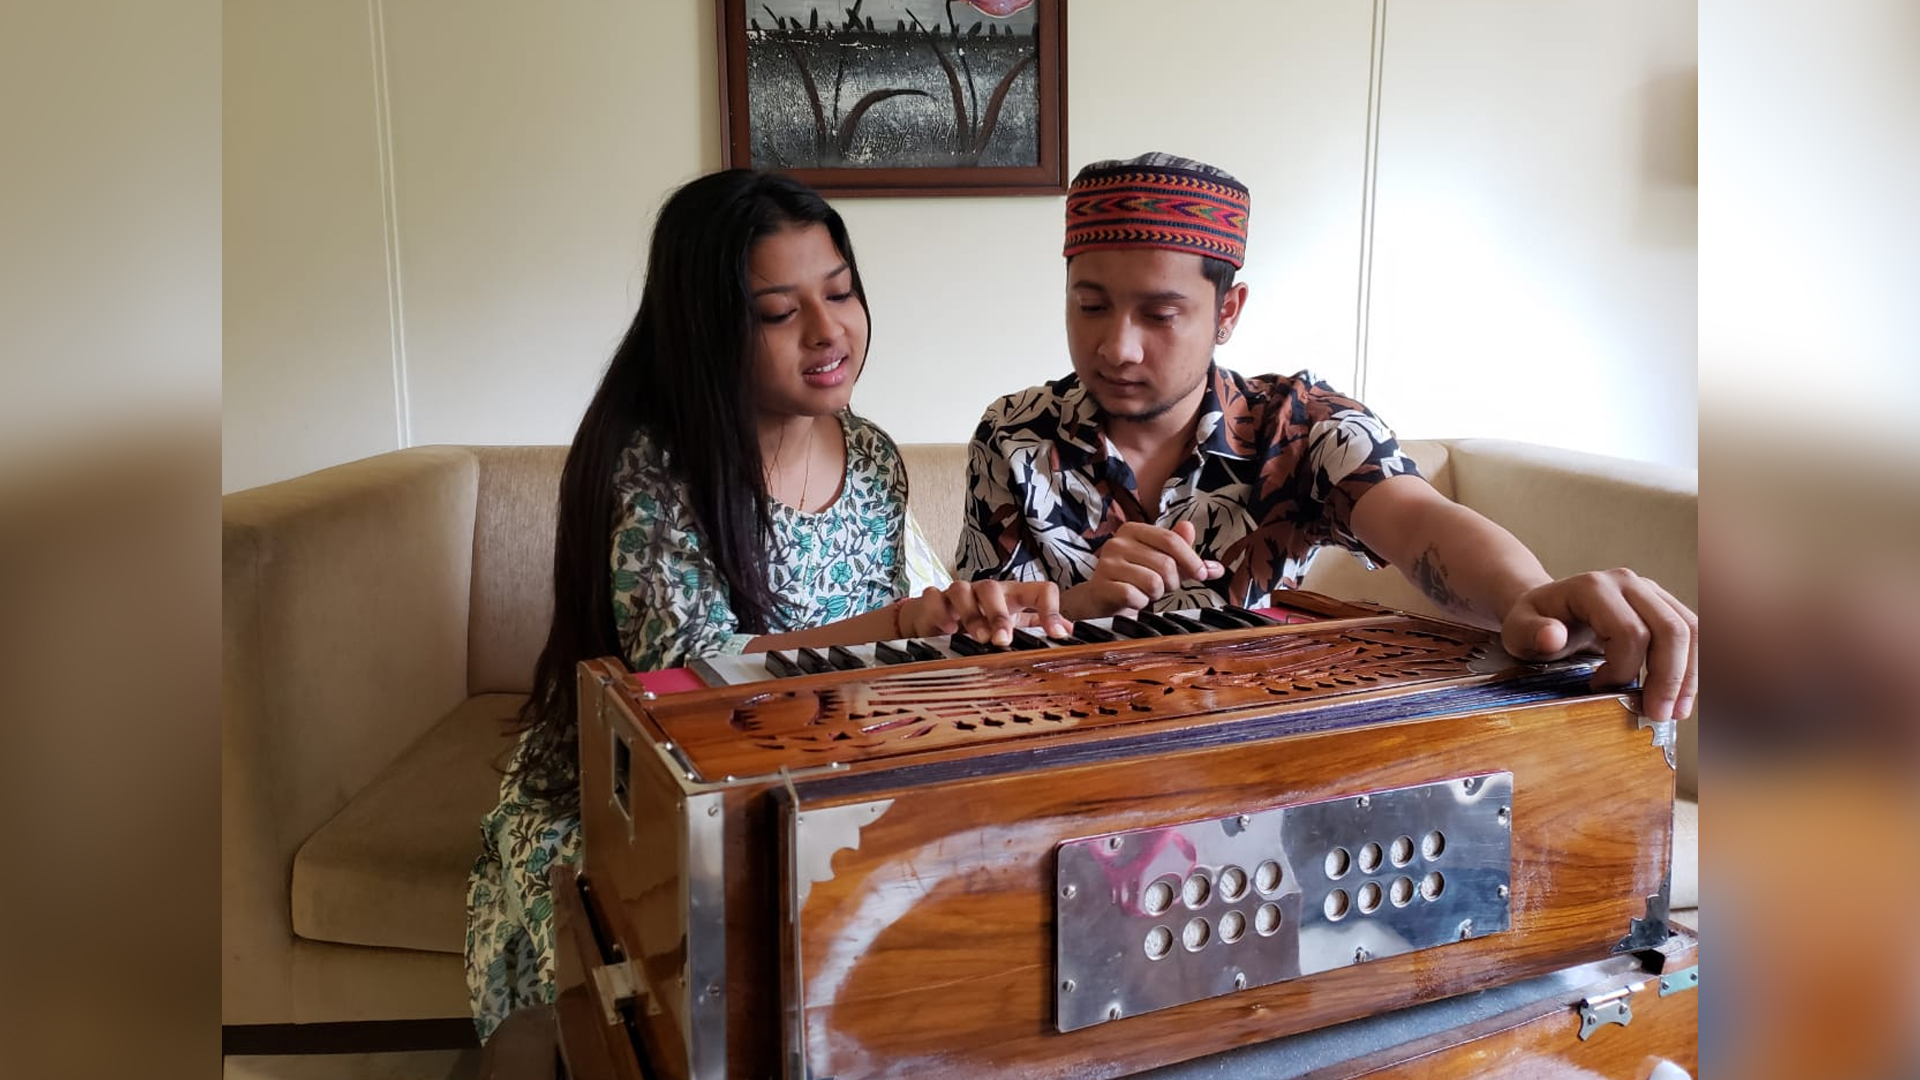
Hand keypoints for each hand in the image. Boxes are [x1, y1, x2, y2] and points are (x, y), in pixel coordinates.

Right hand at [901, 580, 1072, 645]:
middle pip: (993, 588)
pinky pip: (934, 597)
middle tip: (1003, 640)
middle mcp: (987, 592)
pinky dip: (939, 609)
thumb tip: (1070, 631)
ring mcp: (959, 594)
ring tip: (979, 637)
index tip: (1058, 636)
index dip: (1050, 610)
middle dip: (999, 614)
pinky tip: (947, 627)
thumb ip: (1038, 625)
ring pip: (962, 589)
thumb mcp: (1015, 623)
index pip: (1038, 590)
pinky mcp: (935, 601)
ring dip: (971, 613)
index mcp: (1013, 596)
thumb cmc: (983, 620)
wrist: (939, 619)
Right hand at [1062, 521, 1226, 619]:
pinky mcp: (1101, 586)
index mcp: (1133, 530)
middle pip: (1165, 563)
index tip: (1202, 574)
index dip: (1191, 558)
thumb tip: (1217, 567)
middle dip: (1171, 582)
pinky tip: (1133, 601)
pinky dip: (1140, 604)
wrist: (1099, 599)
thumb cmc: (1133, 578)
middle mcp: (1117, 542)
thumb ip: (1187, 560)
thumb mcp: (1161, 564)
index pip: (1171, 539)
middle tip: (1161, 586)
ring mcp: (1107, 564)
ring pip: (1153, 582)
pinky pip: (1135, 597)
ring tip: (1144, 592)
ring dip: (1155, 594)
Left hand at [1500, 568, 1698, 721]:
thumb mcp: (1517, 630)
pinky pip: (1692, 632)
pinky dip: (1693, 666)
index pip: (1630, 632)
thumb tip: (1553, 637)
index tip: (1600, 690)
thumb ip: (1531, 633)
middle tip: (1658, 715)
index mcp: (1593, 587)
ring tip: (1676, 712)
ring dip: (1689, 675)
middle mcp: (1628, 582)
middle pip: (1670, 629)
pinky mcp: (1662, 604)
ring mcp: (1649, 590)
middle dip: (1670, 678)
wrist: (1546, 608)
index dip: (1624, 670)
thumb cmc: (1532, 624)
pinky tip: (1682, 695)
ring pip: (1690, 629)